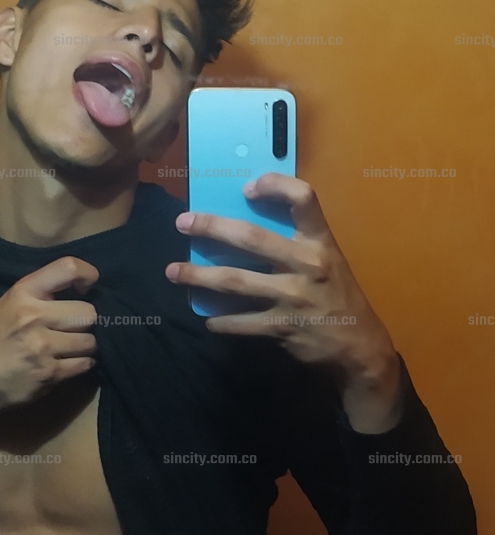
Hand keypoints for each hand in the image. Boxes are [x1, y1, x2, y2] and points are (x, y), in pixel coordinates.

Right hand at [0, 257, 98, 445]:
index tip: (88, 287)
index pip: (67, 268)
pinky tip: (65, 364)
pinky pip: (84, 364)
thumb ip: (42, 293)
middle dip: (84, 323)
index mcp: (23, 292)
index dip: (87, 274)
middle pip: (88, 312)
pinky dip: (80, 365)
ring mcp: (41, 346)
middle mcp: (33, 316)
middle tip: (70, 330)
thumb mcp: (10, 304)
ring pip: (90, 341)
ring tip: (66, 349)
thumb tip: (87, 288)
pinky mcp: (48, 373)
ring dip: (83, 347)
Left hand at [165, 173, 402, 431]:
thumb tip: (244, 228)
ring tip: (173, 272)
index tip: (246, 187)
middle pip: (252, 238)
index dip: (275, 186)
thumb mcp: (330, 262)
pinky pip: (239, 322)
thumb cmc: (340, 298)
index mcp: (321, 242)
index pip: (304, 198)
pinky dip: (218, 320)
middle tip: (183, 223)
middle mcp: (308, 265)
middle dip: (211, 227)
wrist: (361, 348)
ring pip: (234, 282)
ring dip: (198, 276)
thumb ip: (297, 244)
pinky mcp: (281, 328)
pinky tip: (206, 317)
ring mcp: (293, 298)